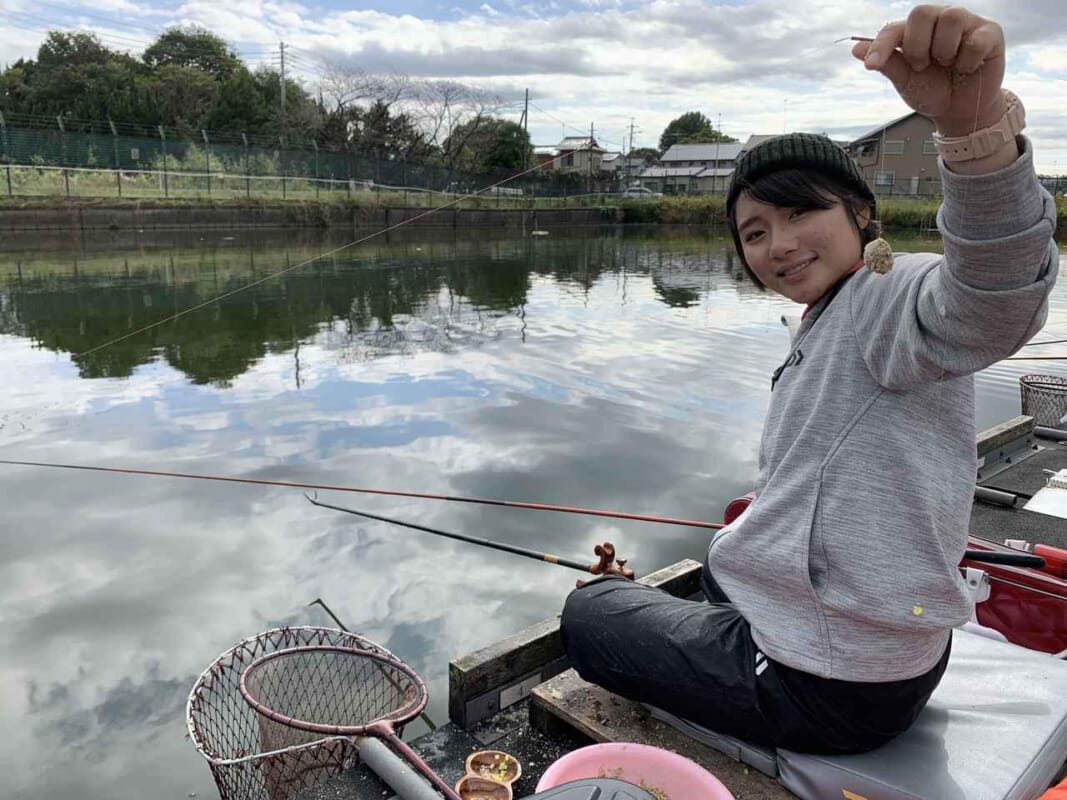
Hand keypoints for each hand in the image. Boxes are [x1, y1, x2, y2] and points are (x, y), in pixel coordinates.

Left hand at [852, 5, 1005, 136]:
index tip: (871, 65)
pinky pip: (975, 40)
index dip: (880, 45)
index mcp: (915, 32)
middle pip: (922, 12)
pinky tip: (966, 68)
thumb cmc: (933, 91)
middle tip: (922, 66)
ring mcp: (967, 24)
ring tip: (946, 65)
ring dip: (943, 50)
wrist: (960, 111)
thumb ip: (886, 64)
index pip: (893, 28)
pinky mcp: (990, 33)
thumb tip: (856, 49)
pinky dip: (967, 60)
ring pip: (951, 18)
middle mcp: (940, 21)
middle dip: (916, 45)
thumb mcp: (905, 81)